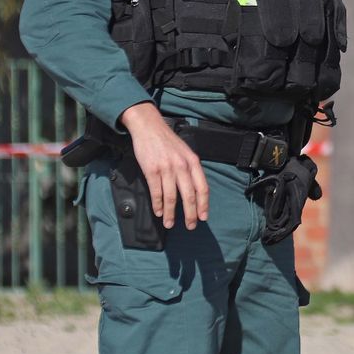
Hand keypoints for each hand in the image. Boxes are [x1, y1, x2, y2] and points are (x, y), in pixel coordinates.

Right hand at [120, 102, 207, 229]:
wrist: (149, 127)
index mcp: (193, 162)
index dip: (204, 204)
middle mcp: (182, 166)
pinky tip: (159, 212)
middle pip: (189, 196)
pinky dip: (158, 204)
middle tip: (190, 226)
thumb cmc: (168, 142)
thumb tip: (194, 191)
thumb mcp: (185, 153)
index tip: (203, 217)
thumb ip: (190, 170)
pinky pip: (156, 192)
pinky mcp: (152, 170)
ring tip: (170, 224)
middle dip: (190, 214)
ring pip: (172, 197)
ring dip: (171, 213)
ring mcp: (167, 168)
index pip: (203, 187)